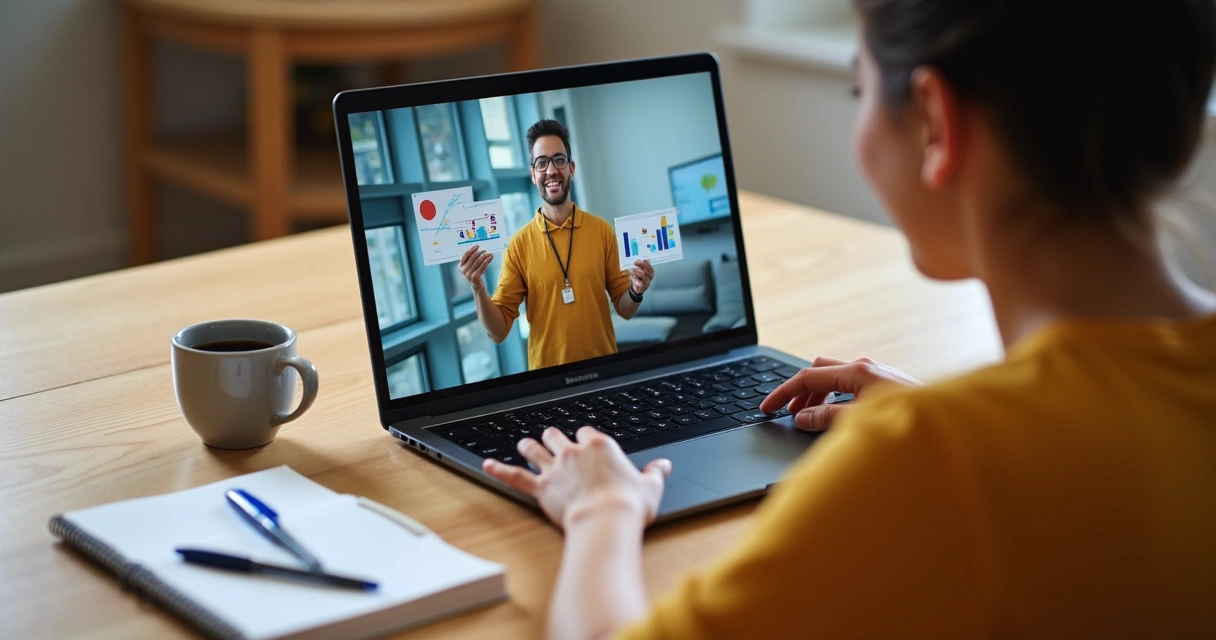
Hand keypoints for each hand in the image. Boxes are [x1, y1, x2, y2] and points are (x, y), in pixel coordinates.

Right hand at [459, 245, 492, 292]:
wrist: (477, 286)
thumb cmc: (475, 274)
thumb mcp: (471, 266)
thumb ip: (471, 258)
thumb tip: (476, 247)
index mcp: (461, 266)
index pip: (466, 255)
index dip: (472, 249)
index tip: (477, 245)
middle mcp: (463, 270)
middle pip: (472, 257)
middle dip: (480, 252)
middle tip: (485, 250)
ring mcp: (468, 274)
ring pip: (478, 261)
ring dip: (485, 256)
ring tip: (490, 254)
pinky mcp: (475, 277)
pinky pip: (482, 267)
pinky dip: (487, 261)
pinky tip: (490, 258)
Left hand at [482, 427, 671, 529]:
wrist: (606, 520)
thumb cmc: (629, 505)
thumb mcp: (650, 486)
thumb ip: (655, 473)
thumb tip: (664, 466)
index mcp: (600, 446)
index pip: (587, 432)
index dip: (585, 438)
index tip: (587, 443)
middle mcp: (574, 452)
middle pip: (557, 434)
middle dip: (553, 437)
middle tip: (551, 439)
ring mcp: (555, 468)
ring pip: (535, 448)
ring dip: (528, 445)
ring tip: (523, 443)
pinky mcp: (540, 488)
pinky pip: (515, 476)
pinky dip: (499, 470)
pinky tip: (486, 464)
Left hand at [630, 259, 654, 295]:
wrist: (638, 289)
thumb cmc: (640, 279)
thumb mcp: (641, 272)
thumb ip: (641, 266)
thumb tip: (639, 259)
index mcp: (651, 273)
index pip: (650, 268)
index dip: (647, 263)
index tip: (642, 259)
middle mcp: (650, 277)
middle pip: (647, 270)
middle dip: (641, 265)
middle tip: (635, 262)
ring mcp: (647, 282)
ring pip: (642, 274)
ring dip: (636, 270)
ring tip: (632, 268)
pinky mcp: (642, 286)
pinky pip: (638, 280)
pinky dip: (634, 277)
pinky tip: (631, 275)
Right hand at [758, 356, 921, 430]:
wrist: (946, 427)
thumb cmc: (907, 422)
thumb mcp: (858, 422)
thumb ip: (826, 419)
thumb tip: (802, 418)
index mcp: (857, 371)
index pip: (808, 376)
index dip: (783, 393)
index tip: (766, 407)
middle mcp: (867, 367)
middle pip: (820, 371)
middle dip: (800, 391)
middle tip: (788, 414)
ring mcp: (878, 374)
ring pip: (835, 378)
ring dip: (818, 396)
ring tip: (808, 418)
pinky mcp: (887, 384)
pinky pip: (850, 385)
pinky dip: (835, 398)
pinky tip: (836, 416)